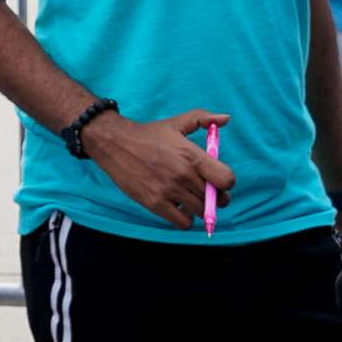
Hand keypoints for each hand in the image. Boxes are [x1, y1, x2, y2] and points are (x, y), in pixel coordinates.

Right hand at [84, 108, 234, 231]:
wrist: (115, 143)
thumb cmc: (149, 134)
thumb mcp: (177, 123)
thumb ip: (203, 119)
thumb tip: (226, 118)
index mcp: (192, 155)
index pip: (226, 180)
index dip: (226, 182)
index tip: (217, 179)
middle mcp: (183, 175)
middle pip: (217, 200)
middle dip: (215, 197)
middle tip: (205, 191)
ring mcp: (169, 191)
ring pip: (202, 212)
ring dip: (201, 208)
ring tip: (191, 198)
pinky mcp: (155, 203)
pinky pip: (183, 222)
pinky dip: (184, 217)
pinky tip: (178, 206)